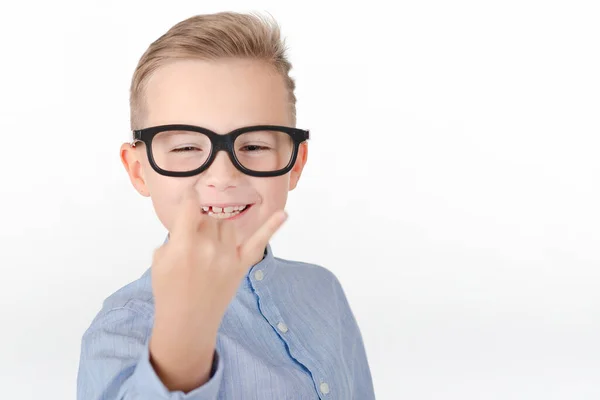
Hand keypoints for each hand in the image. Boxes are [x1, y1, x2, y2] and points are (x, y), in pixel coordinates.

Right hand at [149, 186, 286, 389]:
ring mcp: (228, 257)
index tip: (189, 200)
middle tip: (193, 249)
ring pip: (227, 226)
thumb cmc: (169, 290)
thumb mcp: (160, 259)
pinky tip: (283, 214)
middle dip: (200, 227)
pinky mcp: (241, 266)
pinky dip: (272, 227)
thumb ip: (175, 235)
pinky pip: (259, 242)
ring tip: (209, 252)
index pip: (191, 206)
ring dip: (219, 232)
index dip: (189, 201)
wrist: (187, 322)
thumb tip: (191, 218)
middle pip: (209, 218)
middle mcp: (209, 248)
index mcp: (184, 245)